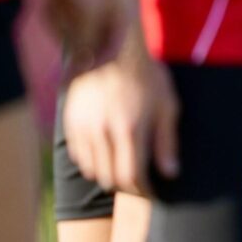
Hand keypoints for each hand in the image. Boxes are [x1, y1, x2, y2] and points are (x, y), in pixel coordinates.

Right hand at [64, 44, 177, 195]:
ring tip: (122, 170)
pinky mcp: (71, 121)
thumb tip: (170, 173)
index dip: (142, 191)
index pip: (132, 177)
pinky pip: (78, 156)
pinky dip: (91, 163)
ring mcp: (84, 126)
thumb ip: (167, 142)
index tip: (152, 193)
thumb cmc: (146, 76)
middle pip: (110, 178)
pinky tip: (105, 157)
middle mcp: (103, 131)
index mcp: (130, 129)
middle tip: (139, 184)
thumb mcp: (167, 105)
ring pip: (92, 170)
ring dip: (108, 176)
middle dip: (127, 187)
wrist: (112, 48)